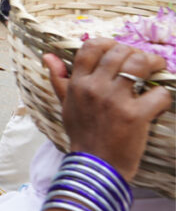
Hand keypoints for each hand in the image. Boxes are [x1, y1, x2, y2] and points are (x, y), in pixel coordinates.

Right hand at [45, 38, 170, 180]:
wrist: (95, 166)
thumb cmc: (82, 135)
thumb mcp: (65, 104)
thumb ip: (59, 78)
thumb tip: (48, 55)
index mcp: (78, 84)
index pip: (91, 47)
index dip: (109, 43)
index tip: (120, 50)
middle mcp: (95, 88)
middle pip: (120, 52)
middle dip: (137, 53)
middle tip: (145, 63)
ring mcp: (115, 100)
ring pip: (139, 64)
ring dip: (153, 64)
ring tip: (157, 70)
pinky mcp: (135, 115)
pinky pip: (158, 93)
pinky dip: (163, 96)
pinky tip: (158, 102)